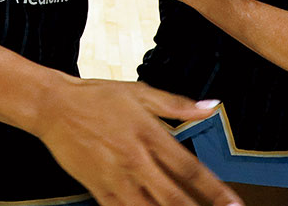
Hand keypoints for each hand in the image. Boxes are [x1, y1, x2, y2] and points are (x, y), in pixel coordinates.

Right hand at [38, 78, 242, 205]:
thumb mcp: (141, 91)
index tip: (233, 204)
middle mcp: (136, 160)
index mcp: (150, 134)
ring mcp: (116, 179)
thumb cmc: (98, 96)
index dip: (214, 190)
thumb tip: (212, 105)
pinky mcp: (97, 190)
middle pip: (173, 198)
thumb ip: (178, 104)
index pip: (190, 168)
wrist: (54, 106)